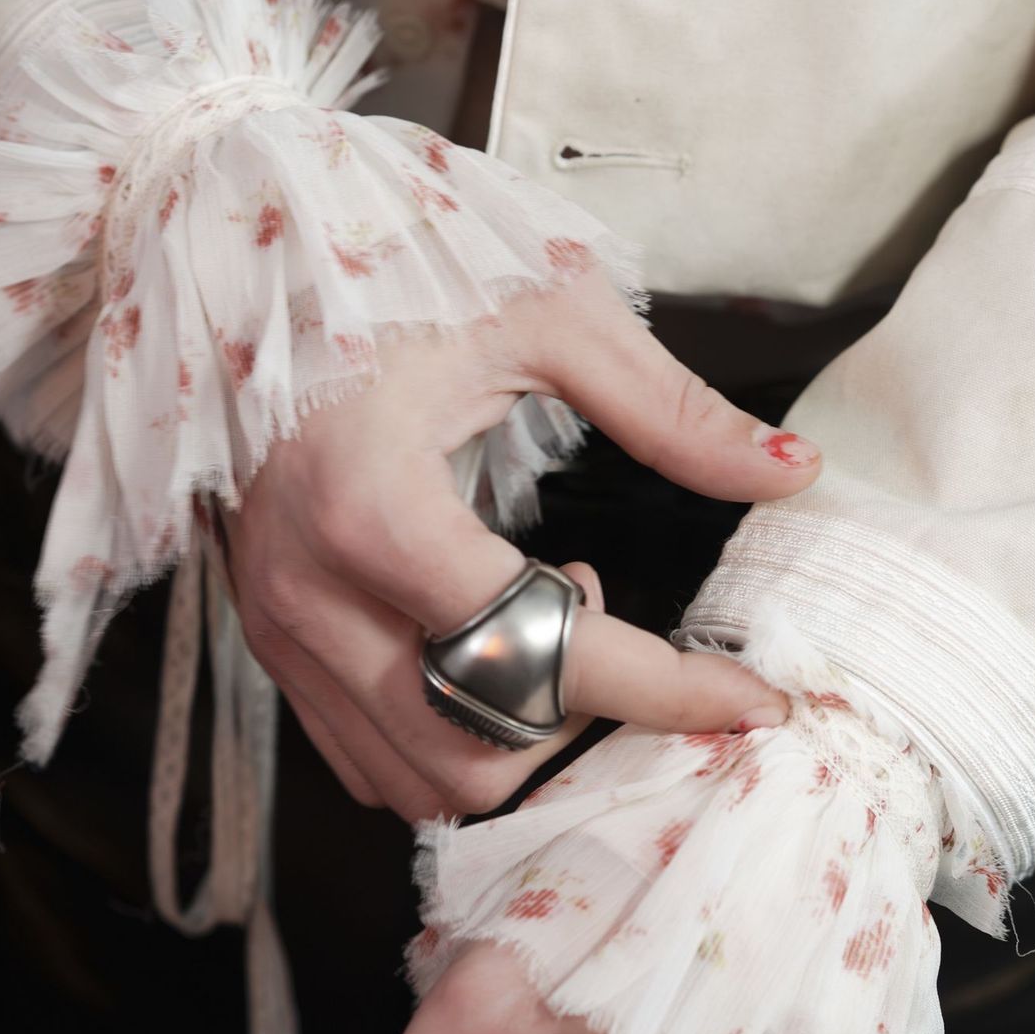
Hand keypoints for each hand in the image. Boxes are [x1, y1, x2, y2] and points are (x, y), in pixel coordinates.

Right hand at [224, 267, 820, 818]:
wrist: (242, 255)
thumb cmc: (392, 266)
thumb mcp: (545, 312)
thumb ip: (670, 407)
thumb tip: (792, 473)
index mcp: (372, 505)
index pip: (543, 652)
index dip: (669, 691)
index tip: (752, 699)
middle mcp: (308, 591)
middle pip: (474, 753)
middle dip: (582, 728)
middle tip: (628, 638)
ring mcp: (275, 626)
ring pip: (415, 778)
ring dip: (513, 737)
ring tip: (549, 621)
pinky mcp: (265, 638)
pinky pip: (363, 754)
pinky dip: (448, 736)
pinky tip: (483, 642)